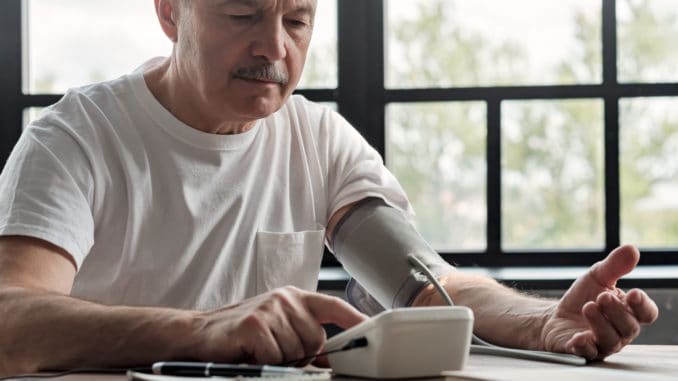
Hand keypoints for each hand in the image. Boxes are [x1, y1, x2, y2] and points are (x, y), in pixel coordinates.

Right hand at [190, 286, 366, 365]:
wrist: (200, 332)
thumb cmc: (242, 332)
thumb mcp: (277, 326)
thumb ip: (304, 333)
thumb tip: (331, 355)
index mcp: (295, 297)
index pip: (333, 306)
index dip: (355, 319)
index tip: (372, 330)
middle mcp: (285, 298)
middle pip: (316, 339)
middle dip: (301, 354)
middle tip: (276, 351)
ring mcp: (270, 308)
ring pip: (296, 351)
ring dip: (280, 359)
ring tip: (260, 350)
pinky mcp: (255, 324)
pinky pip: (275, 356)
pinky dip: (264, 361)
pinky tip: (251, 351)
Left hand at [541, 245, 657, 359]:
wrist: (556, 315)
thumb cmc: (583, 297)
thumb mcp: (597, 277)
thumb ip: (614, 265)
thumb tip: (632, 249)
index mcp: (629, 312)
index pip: (647, 313)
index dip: (643, 305)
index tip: (632, 293)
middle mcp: (621, 332)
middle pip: (629, 327)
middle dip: (617, 311)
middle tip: (602, 296)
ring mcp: (603, 344)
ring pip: (611, 340)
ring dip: (600, 324)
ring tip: (588, 307)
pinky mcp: (583, 352)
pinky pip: (588, 353)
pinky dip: (584, 346)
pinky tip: (578, 337)